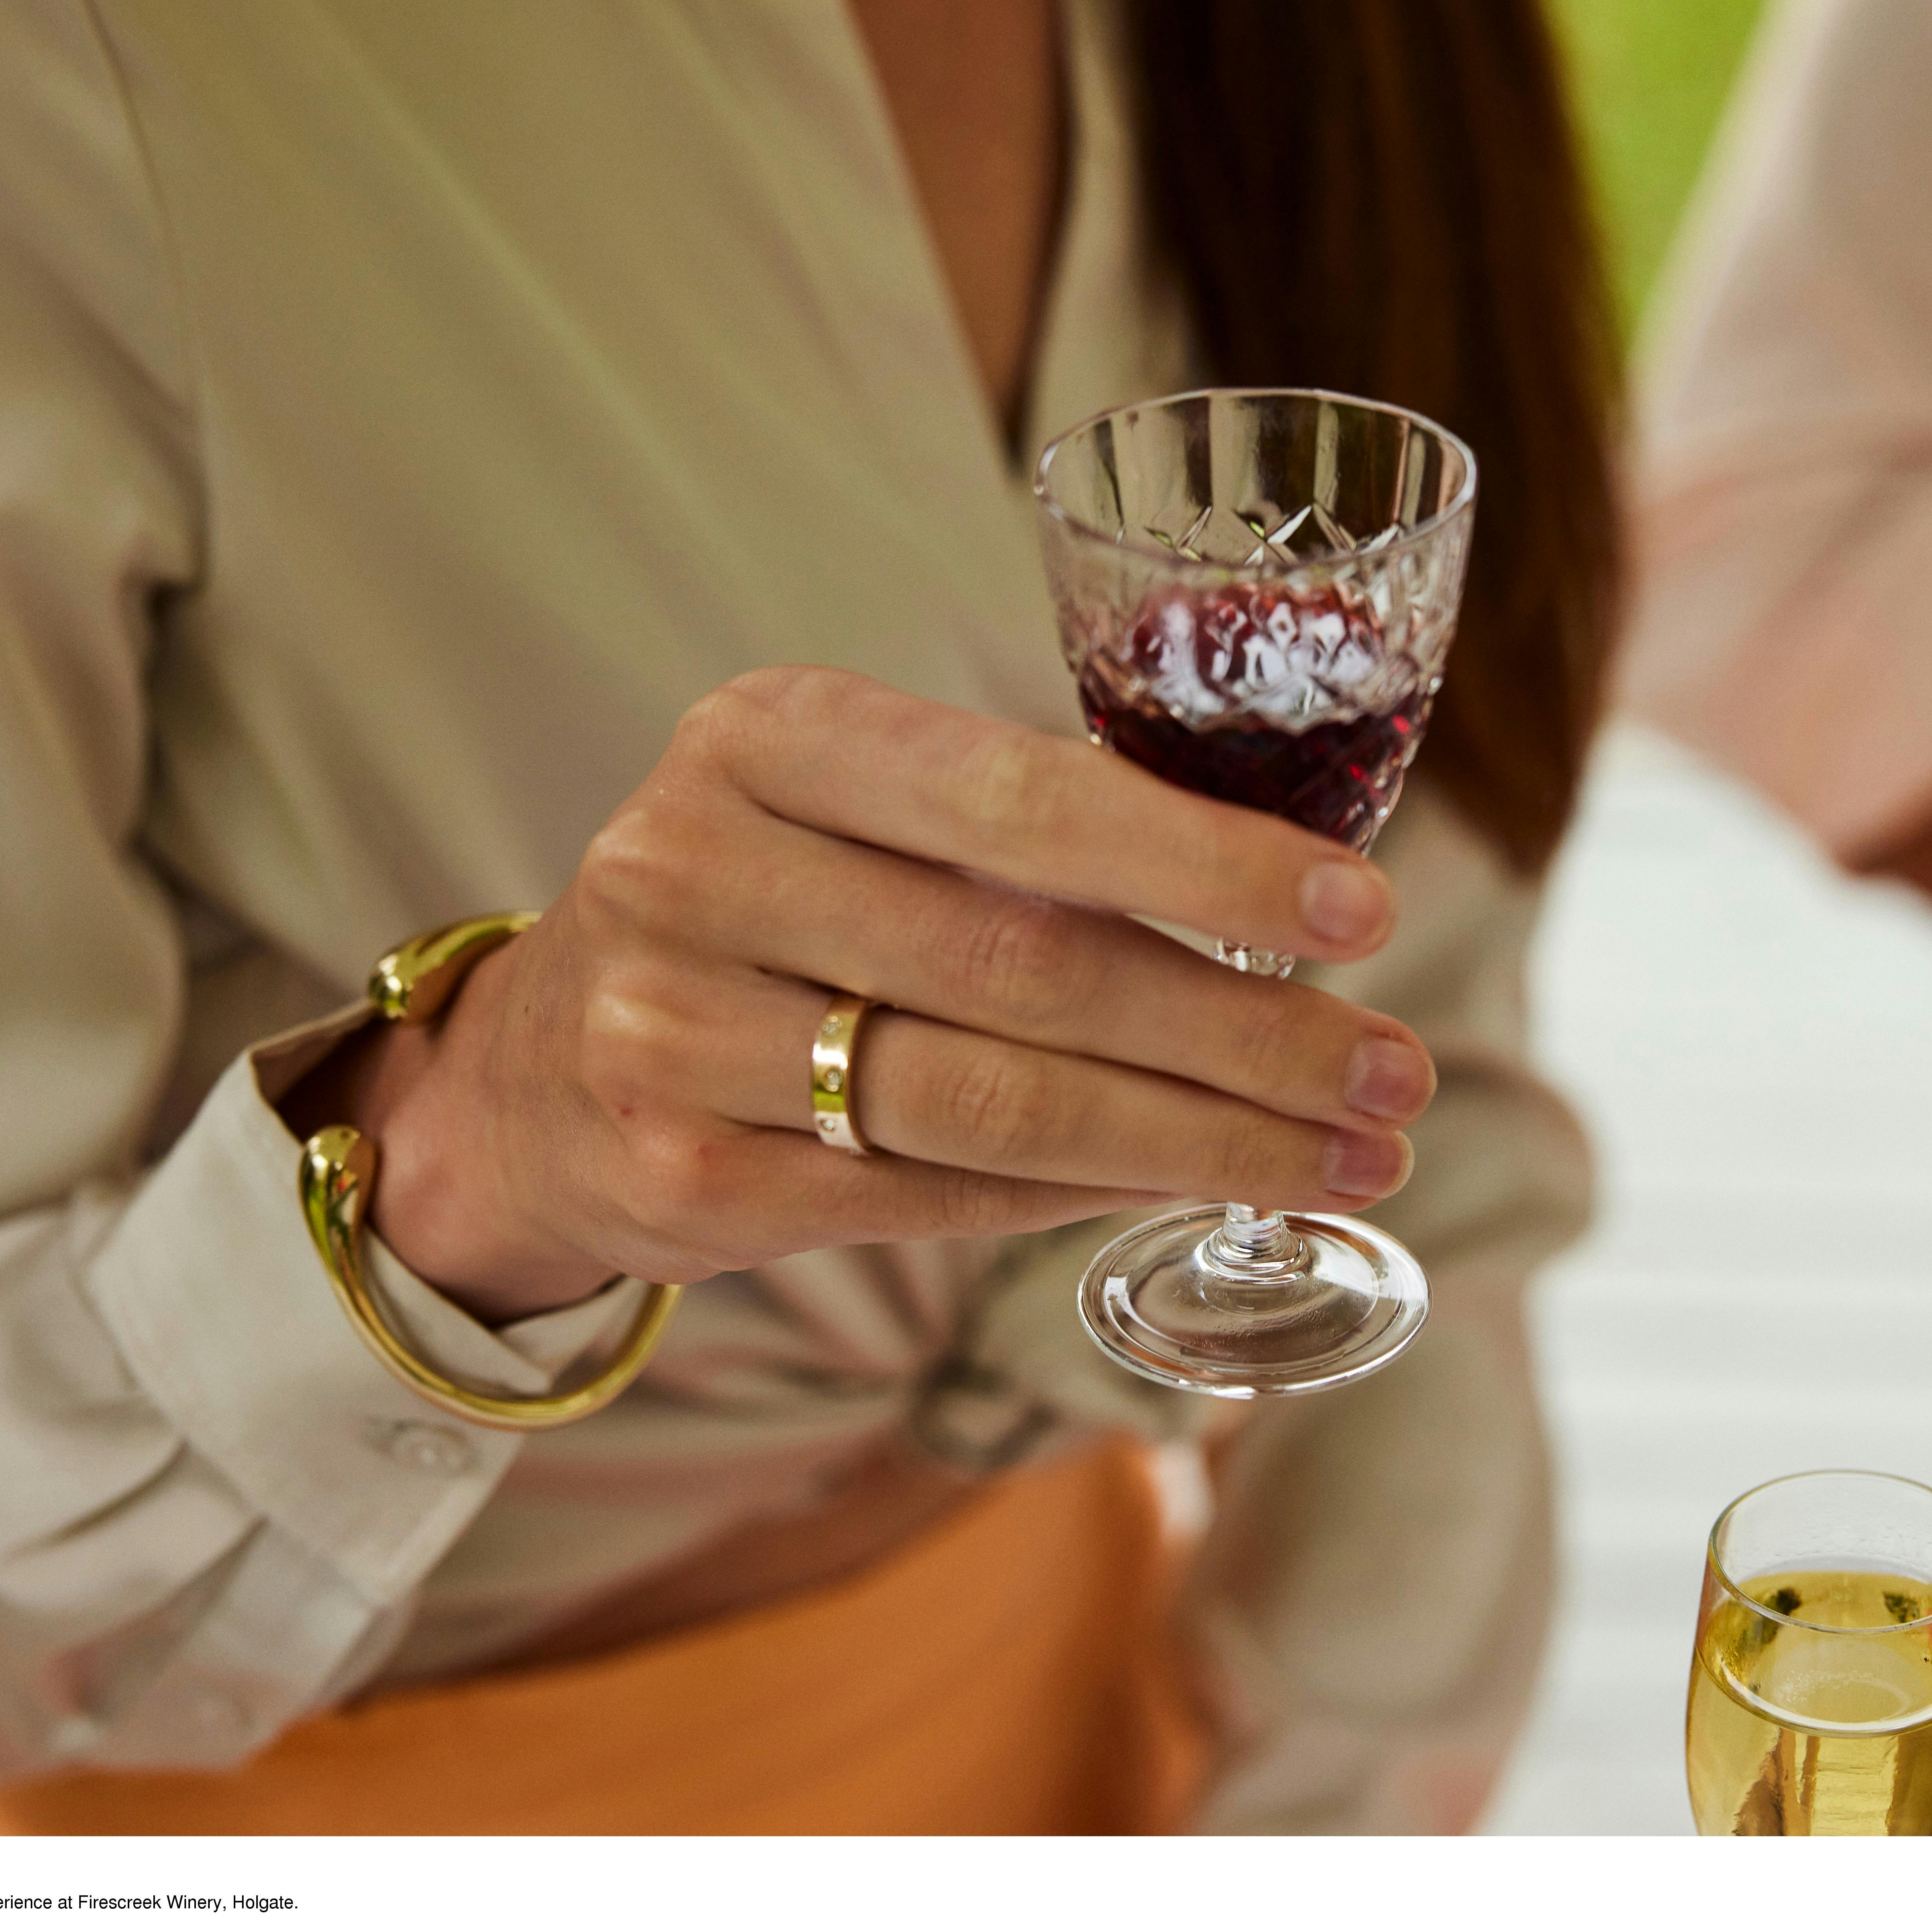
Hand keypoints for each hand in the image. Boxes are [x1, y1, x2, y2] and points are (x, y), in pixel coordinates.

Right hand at [293, 668, 1436, 1320]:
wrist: (536, 1064)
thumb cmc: (765, 906)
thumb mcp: (854, 808)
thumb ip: (1027, 832)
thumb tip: (1290, 902)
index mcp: (766, 733)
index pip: (1022, 797)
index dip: (1207, 860)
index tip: (1367, 912)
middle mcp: (699, 866)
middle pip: (1030, 969)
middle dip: (1245, 1034)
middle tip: (1394, 1079)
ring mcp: (671, 1031)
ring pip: (993, 1102)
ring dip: (1197, 1140)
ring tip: (1342, 1156)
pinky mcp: (680, 1180)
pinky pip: (932, 1198)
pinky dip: (1081, 1195)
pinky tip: (1191, 1189)